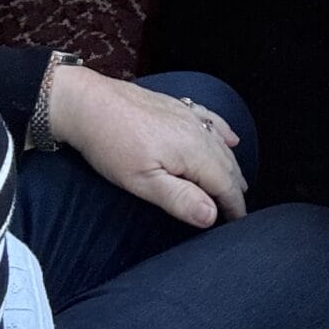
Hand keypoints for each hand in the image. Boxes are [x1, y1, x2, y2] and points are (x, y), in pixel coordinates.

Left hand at [46, 66, 245, 226]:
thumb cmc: (111, 145)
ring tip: (239, 185)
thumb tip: (213, 215)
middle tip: (237, 212)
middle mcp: (198, 131)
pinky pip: (211, 119)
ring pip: (221, 143)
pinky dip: (224, 131)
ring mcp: (188, 115)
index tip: (238, 225)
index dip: (234, 206)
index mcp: (193, 152)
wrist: (88, 103)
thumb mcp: (141, 181)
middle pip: (227, 164)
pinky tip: (231, 137)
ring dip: (232, 165)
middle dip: (235, 189)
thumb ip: (179, 199)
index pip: (225, 184)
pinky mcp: (177, 106)